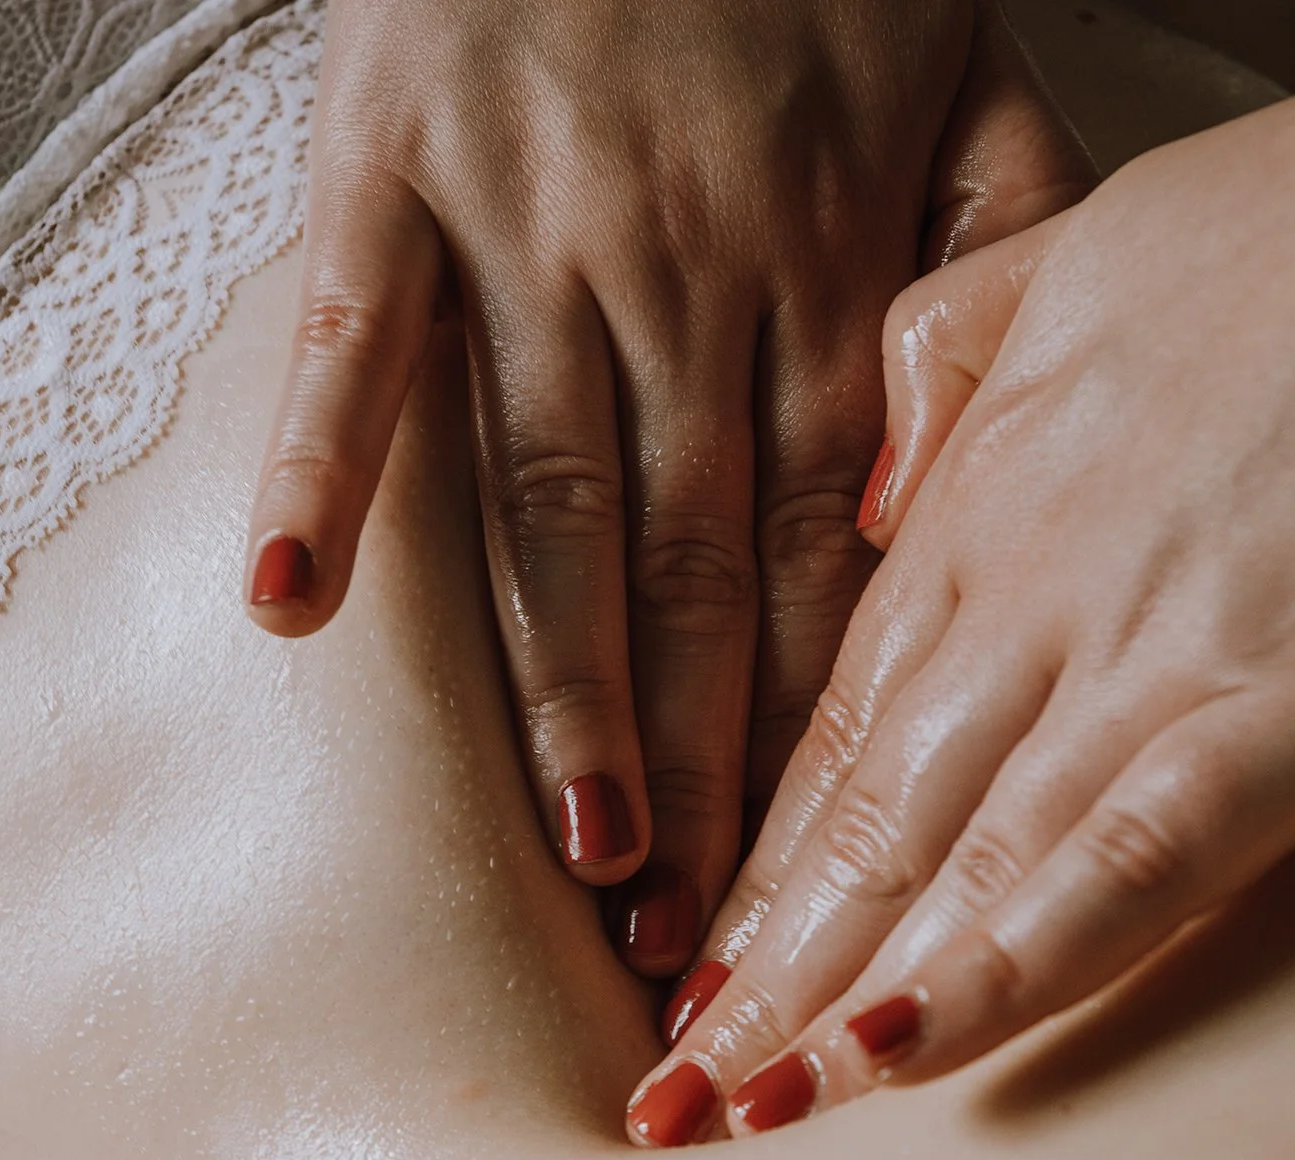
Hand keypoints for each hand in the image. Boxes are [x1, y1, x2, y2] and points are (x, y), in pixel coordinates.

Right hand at [242, 0, 1091, 977]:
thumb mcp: (969, 79)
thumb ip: (1004, 266)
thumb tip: (987, 469)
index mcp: (831, 281)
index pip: (834, 556)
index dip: (831, 730)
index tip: (830, 877)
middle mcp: (690, 280)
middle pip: (705, 567)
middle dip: (718, 766)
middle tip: (714, 938)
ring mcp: (535, 229)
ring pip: (555, 493)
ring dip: (570, 681)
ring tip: (585, 849)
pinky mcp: (394, 164)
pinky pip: (357, 332)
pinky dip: (320, 464)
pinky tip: (290, 610)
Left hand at [622, 39, 1294, 1145]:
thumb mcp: (1089, 241)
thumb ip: (956, 356)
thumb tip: (878, 498)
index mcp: (994, 500)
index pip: (846, 724)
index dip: (767, 859)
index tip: (699, 964)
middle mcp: (1039, 591)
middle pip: (866, 816)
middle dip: (759, 967)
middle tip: (669, 1091)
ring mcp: (1154, 651)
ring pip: (954, 859)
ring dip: (835, 1001)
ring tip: (743, 1114)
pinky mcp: (1293, 707)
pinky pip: (1118, 865)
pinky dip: (1006, 968)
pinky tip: (909, 1060)